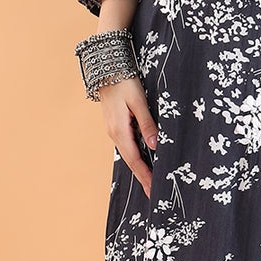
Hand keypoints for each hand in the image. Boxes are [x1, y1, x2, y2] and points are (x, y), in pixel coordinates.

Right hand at [99, 73, 158, 196]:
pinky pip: (127, 145)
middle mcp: (114, 134)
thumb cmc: (124, 81)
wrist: (105, 67)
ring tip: (151, 181)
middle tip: (153, 194)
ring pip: (129, 154)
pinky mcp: (116, 125)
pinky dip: (136, 156)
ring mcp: (114, 130)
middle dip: (142, 177)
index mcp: (119, 130)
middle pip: (131, 161)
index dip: (145, 175)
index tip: (154, 190)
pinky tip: (144, 160)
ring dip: (139, 168)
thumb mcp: (138, 101)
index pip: (135, 159)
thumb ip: (147, 123)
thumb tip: (156, 145)